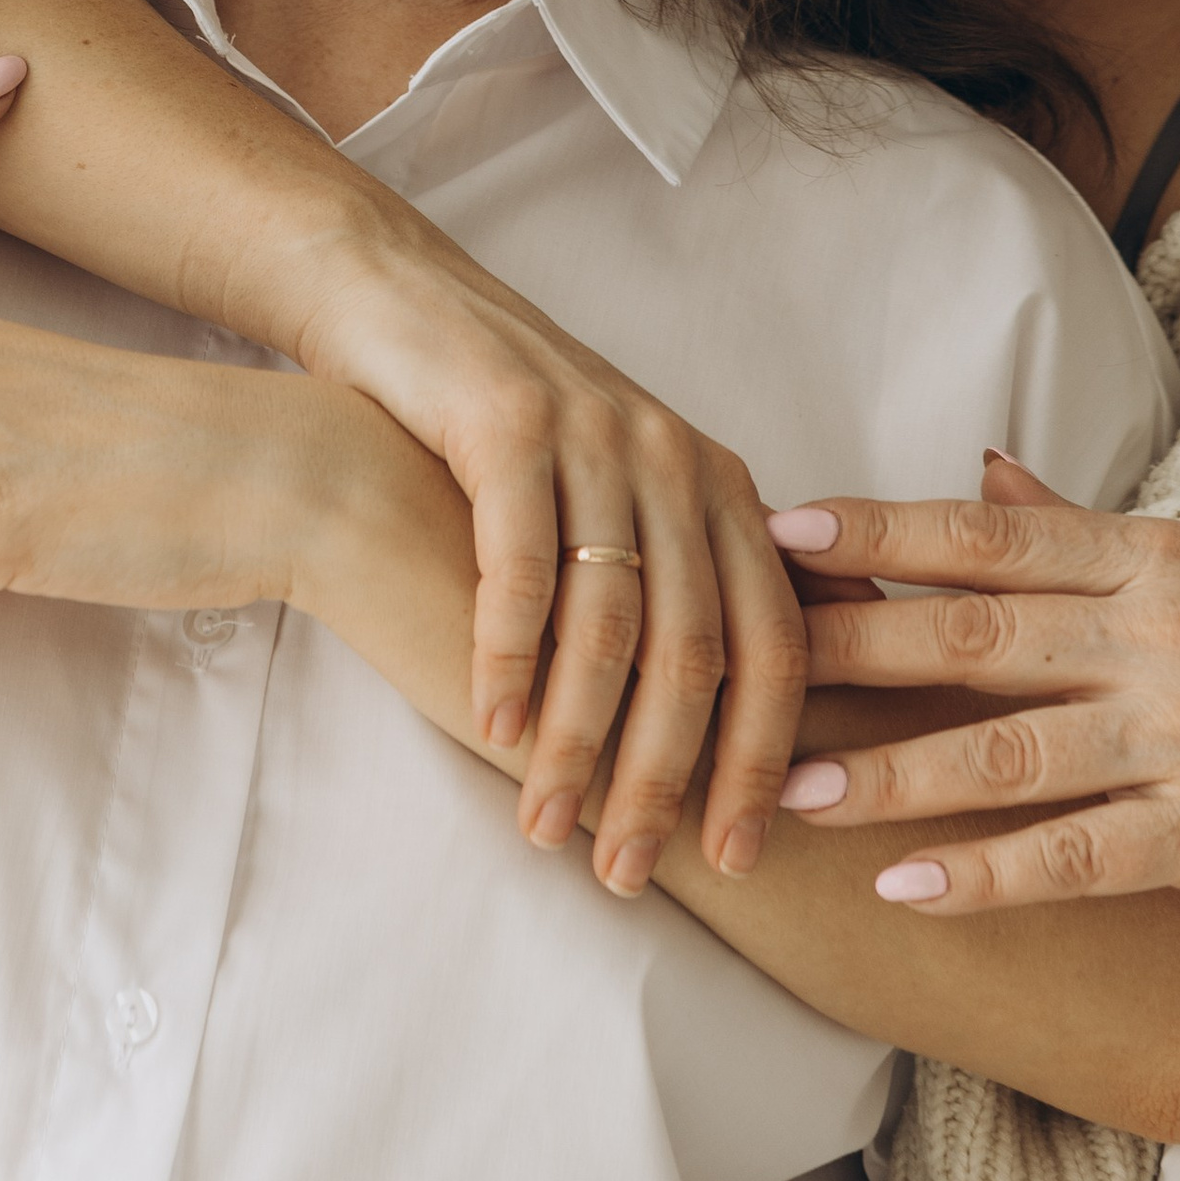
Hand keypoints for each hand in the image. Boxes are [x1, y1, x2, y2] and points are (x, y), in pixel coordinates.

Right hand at [278, 221, 803, 893]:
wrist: (405, 309)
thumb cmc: (511, 437)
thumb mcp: (627, 495)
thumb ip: (690, 583)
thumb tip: (762, 709)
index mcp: (719, 486)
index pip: (774, 641)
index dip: (759, 757)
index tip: (733, 856)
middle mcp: (674, 457)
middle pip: (697, 646)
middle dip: (664, 776)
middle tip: (626, 871)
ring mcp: (594, 434)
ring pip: (609, 619)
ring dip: (579, 739)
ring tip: (546, 826)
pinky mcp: (508, 419)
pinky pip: (523, 561)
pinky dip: (512, 653)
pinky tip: (492, 727)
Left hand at [770, 454, 1179, 919]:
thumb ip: (1078, 533)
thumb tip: (976, 464)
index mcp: (1156, 555)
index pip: (991, 535)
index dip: (881, 530)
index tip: (780, 525)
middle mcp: (1173, 628)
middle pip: (980, 635)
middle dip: (853, 647)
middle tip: (748, 663)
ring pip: (1009, 752)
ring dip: (890, 772)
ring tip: (792, 786)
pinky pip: (1076, 854)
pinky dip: (983, 873)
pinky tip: (902, 885)